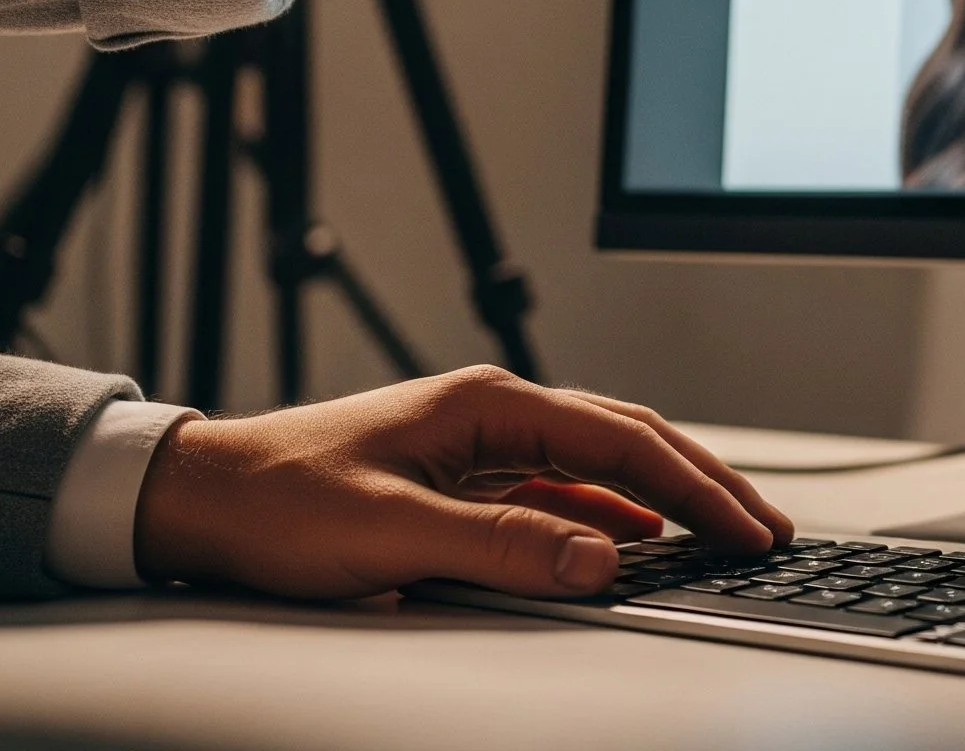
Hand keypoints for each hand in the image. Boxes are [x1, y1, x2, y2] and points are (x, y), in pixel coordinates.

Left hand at [134, 366, 792, 599]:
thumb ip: (501, 547)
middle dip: (703, 483)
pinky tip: (636, 544)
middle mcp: (496, 413)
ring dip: (664, 498)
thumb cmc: (280, 502)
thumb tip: (603, 561)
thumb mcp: (392, 534)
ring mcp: (482, 445)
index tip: (745, 526)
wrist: (200, 498)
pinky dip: (612, 518)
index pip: (622, 439)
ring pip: (602, 465)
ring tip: (722, 533)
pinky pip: (561, 494)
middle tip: (764, 528)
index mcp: (490, 404)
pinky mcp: (464, 481)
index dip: (694, 485)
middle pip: (629, 439)